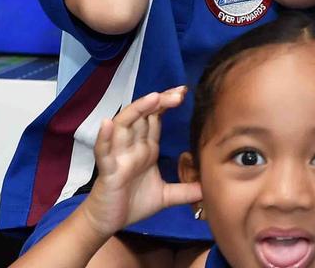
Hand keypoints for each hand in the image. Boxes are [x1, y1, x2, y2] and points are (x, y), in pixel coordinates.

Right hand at [78, 88, 201, 238]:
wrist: (108, 223)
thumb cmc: (132, 204)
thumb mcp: (166, 196)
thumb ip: (186, 190)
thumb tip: (210, 189)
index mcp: (146, 149)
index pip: (156, 119)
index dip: (167, 104)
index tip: (184, 91)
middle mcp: (132, 147)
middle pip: (144, 116)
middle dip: (159, 101)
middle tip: (179, 92)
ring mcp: (118, 156)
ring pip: (124, 126)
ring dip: (137, 110)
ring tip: (153, 98)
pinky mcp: (107, 170)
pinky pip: (103, 151)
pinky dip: (105, 137)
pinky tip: (108, 123)